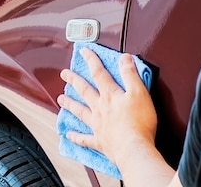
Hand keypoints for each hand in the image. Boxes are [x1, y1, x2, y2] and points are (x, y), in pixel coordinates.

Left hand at [57, 48, 157, 168]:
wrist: (134, 149)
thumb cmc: (139, 123)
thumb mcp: (139, 93)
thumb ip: (131, 74)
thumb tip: (124, 57)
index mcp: (110, 96)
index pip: (98, 73)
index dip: (91, 60)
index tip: (83, 52)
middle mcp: (100, 108)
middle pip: (84, 91)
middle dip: (73, 80)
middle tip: (64, 74)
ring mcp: (97, 125)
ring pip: (79, 111)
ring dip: (70, 104)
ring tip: (61, 99)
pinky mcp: (99, 141)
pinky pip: (84, 139)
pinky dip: (76, 136)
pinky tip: (68, 135)